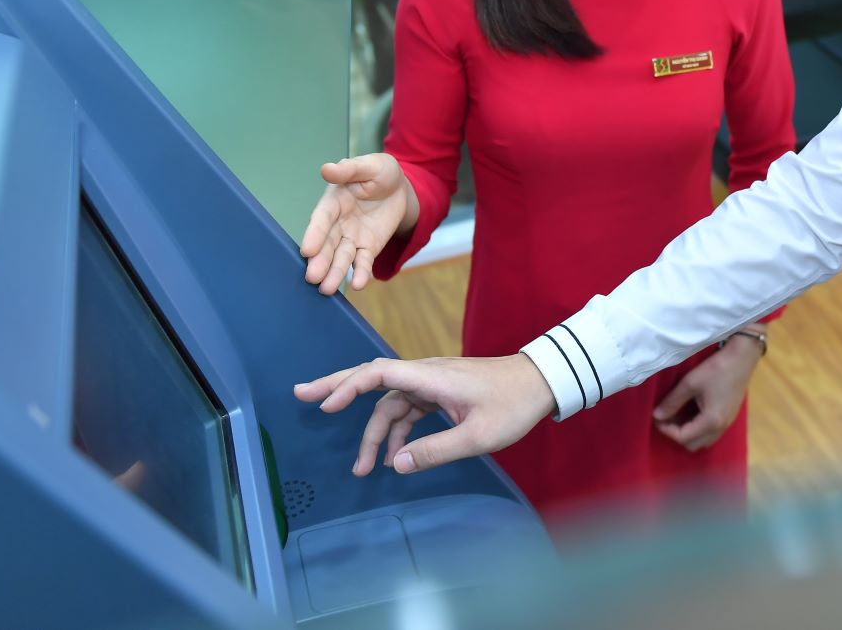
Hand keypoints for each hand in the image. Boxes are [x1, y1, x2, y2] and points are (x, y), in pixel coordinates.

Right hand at [293, 354, 554, 474]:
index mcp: (430, 377)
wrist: (540, 383)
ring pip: (390, 403)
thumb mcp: (477, 436)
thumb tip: (397, 464)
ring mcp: (432, 383)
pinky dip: (396, 431)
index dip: (348, 386)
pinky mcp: (440, 392)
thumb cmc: (512, 405)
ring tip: (362, 469)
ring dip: (375, 433)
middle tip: (301, 397)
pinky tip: (394, 457)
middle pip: (373, 378)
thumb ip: (436, 451)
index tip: (325, 405)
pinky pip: (407, 409)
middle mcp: (425, 374)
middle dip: (337, 388)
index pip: (379, 373)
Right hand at [299, 154, 418, 293]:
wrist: (399, 187)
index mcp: (334, 201)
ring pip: (342, 257)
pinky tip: (358, 284)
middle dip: (320, 260)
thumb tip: (327, 169)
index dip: (315, 234)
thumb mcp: (368, 166)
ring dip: (335, 272)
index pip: (322, 219)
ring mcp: (352, 237)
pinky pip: (363, 262)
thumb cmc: (379, 172)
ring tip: (326, 289)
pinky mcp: (367, 247)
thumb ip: (349, 170)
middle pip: (328, 243)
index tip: (307, 249)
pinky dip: (361, 273)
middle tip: (312, 277)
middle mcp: (339, 223)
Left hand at [652, 332, 762, 451]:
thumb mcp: (690, 383)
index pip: (683, 437)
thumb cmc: (715, 369)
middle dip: (677, 434)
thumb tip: (656, 415)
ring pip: (703, 440)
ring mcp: (727, 423)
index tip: (656, 417)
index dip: (666, 430)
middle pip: (693, 444)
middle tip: (667, 417)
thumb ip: (672, 401)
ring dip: (689, 432)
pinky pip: (711, 432)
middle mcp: (721, 428)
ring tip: (678, 414)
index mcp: (710, 422)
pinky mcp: (730, 417)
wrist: (742, 358)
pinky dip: (699, 428)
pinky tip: (692, 411)